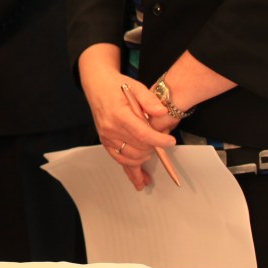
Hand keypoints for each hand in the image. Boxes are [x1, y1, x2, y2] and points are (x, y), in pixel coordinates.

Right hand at [77, 44, 174, 190]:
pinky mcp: (106, 143)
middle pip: (138, 148)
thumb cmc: (118, 85)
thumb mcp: (136, 86)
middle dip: (153, 147)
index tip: (170, 141)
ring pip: (130, 159)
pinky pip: (120, 161)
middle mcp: (110, 129)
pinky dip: (131, 172)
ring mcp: (106, 138)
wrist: (97, 86)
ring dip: (144, 159)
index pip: (141, 134)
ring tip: (154, 156)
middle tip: (162, 140)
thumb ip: (149, 99)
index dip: (158, 141)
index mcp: (118, 115)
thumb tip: (162, 113)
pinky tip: (140, 182)